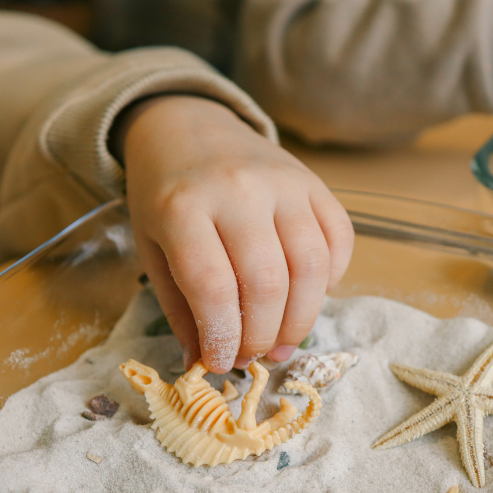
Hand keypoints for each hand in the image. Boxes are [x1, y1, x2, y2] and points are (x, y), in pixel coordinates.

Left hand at [118, 96, 353, 371]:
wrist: (190, 127)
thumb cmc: (166, 195)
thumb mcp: (153, 248)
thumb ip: (180, 308)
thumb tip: (204, 364)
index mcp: (182, 206)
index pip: (213, 287)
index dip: (222, 336)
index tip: (220, 362)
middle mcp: (238, 189)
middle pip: (267, 283)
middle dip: (262, 335)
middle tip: (252, 355)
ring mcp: (283, 182)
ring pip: (310, 267)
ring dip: (300, 319)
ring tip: (281, 341)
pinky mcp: (315, 183)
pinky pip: (338, 241)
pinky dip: (330, 281)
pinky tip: (305, 297)